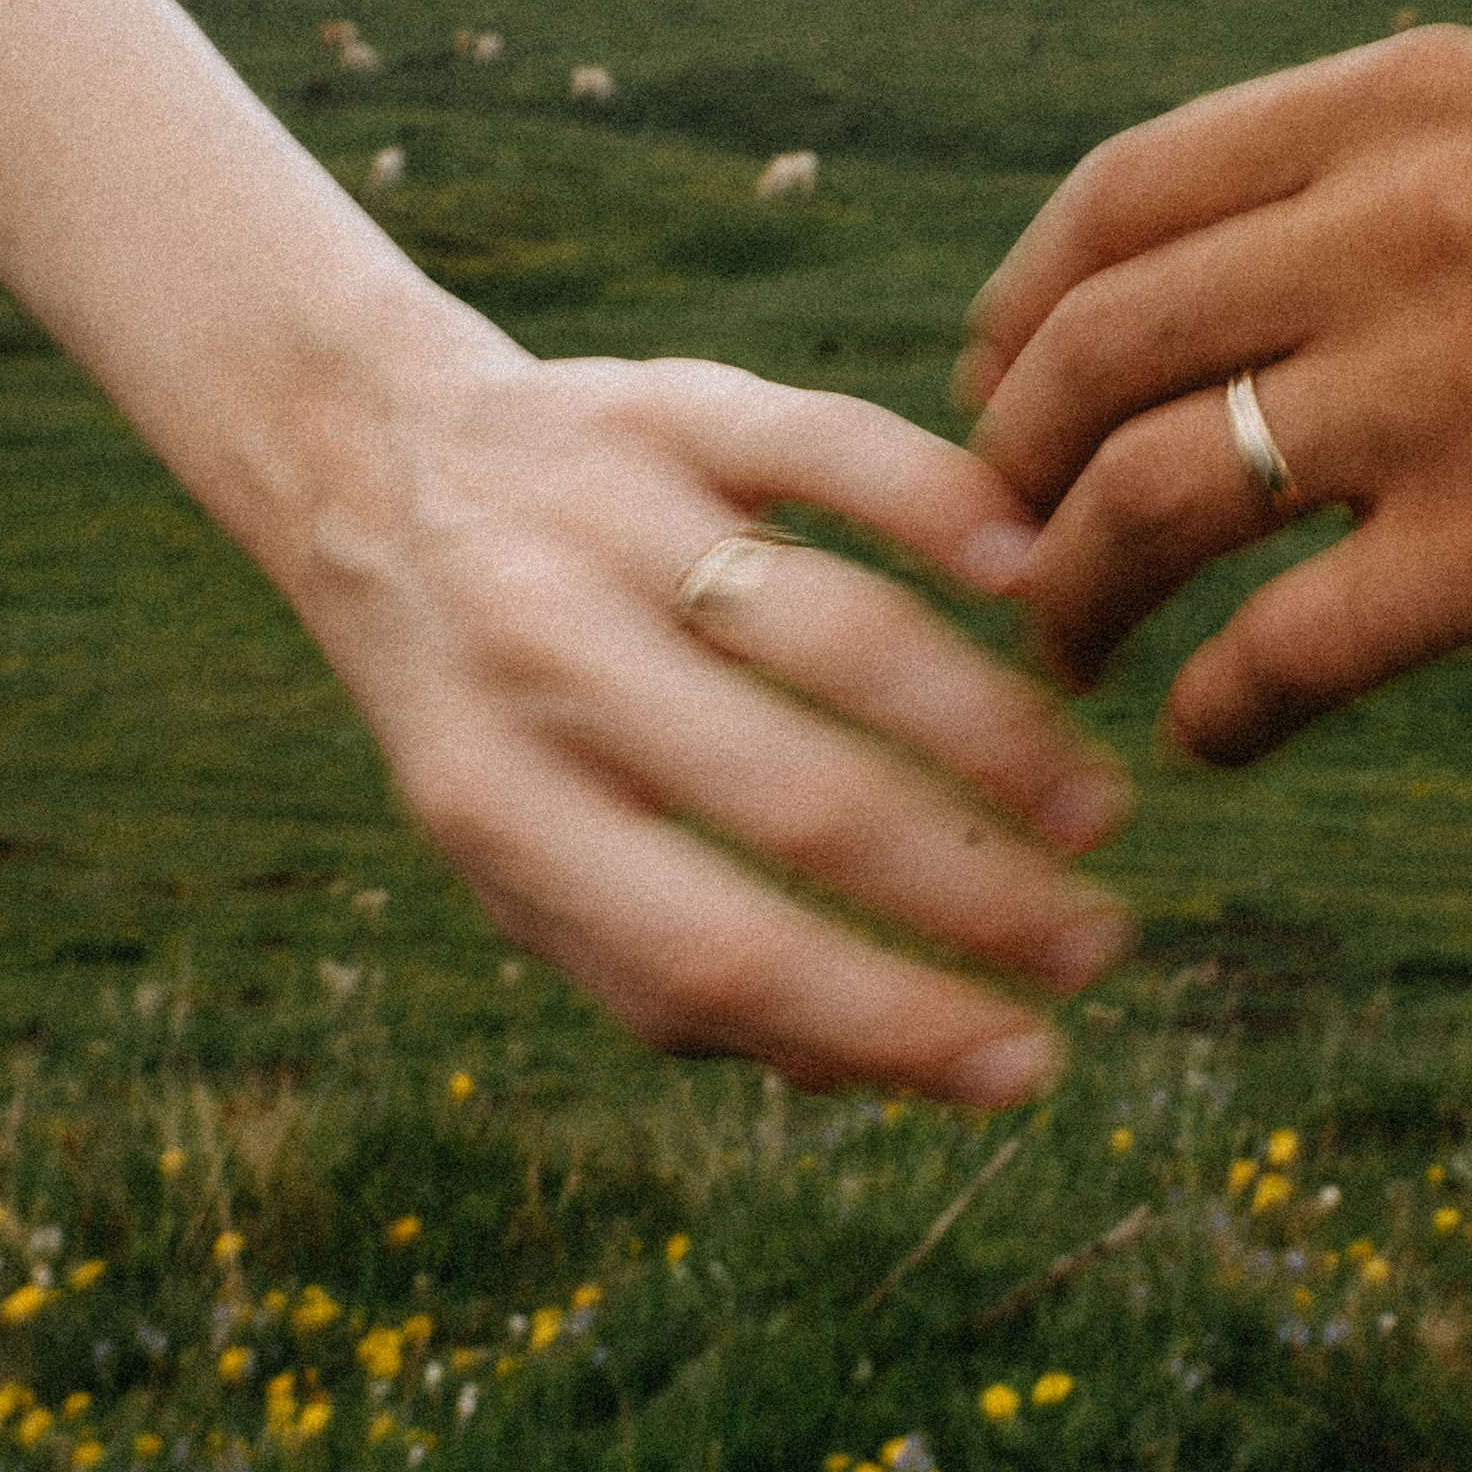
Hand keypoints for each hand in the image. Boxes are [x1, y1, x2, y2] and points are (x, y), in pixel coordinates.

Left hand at [287, 343, 1133, 1100]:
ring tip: (1093, 814)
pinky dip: (948, 506)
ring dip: (997, 734)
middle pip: (800, 798)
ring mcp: (605, 518)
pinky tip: (1036, 578)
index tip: (1029, 1067)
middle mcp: (537, 658)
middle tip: (1097, 948)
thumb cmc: (498, 710)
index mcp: (494, 805)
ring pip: (842, 630)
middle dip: (978, 894)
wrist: (374, 469)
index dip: (889, 1020)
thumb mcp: (525, 856)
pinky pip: (833, 447)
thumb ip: (659, 975)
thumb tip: (866, 1073)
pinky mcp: (670, 397)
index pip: (715, 947)